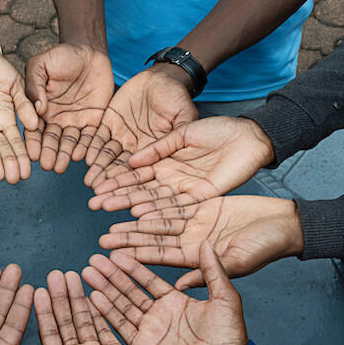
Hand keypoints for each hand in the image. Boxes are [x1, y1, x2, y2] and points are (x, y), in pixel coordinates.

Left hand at [0, 270, 159, 344]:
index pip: (47, 333)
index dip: (41, 311)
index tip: (35, 289)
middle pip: (65, 321)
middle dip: (60, 298)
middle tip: (55, 273)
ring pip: (85, 320)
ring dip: (79, 299)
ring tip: (74, 275)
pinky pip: (106, 327)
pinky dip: (101, 310)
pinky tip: (95, 292)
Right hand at [24, 44, 113, 172]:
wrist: (89, 51)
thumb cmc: (61, 56)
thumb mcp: (40, 65)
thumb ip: (34, 86)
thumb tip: (37, 109)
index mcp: (41, 109)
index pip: (35, 130)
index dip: (34, 142)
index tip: (32, 154)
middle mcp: (57, 119)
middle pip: (52, 141)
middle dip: (50, 153)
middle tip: (49, 165)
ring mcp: (76, 121)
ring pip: (70, 142)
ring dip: (66, 155)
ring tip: (62, 165)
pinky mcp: (94, 120)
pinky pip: (91, 136)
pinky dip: (87, 146)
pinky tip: (83, 156)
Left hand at [83, 65, 198, 187]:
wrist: (161, 77)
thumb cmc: (176, 97)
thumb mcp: (184, 117)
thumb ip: (180, 136)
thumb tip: (182, 157)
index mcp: (154, 152)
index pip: (142, 173)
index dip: (133, 186)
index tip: (124, 199)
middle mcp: (135, 149)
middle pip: (121, 170)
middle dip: (110, 184)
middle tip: (99, 197)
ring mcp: (121, 137)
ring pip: (107, 156)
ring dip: (98, 169)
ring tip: (90, 182)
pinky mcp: (109, 123)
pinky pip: (97, 137)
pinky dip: (92, 147)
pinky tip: (85, 158)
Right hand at [83, 245, 246, 344]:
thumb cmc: (230, 337)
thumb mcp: (225, 297)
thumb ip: (212, 270)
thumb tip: (207, 242)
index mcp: (176, 301)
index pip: (148, 280)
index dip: (132, 267)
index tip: (115, 253)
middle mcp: (159, 314)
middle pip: (129, 290)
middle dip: (111, 276)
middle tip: (94, 260)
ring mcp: (150, 330)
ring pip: (121, 306)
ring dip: (105, 290)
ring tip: (88, 274)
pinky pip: (121, 327)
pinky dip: (107, 313)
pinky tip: (94, 297)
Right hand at [91, 117, 274, 212]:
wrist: (249, 135)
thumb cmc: (219, 129)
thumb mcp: (182, 133)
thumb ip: (157, 148)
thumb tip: (131, 161)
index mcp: (165, 163)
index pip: (136, 175)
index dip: (116, 181)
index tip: (96, 187)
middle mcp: (171, 180)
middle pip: (139, 192)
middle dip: (117, 199)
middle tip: (94, 206)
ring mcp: (185, 191)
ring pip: (154, 202)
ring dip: (131, 209)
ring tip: (110, 213)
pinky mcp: (202, 198)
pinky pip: (176, 207)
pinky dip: (158, 211)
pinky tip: (138, 215)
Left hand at [98, 195, 302, 288]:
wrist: (287, 224)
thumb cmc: (267, 248)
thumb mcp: (238, 264)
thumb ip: (209, 273)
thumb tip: (180, 286)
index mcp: (197, 259)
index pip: (160, 256)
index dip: (135, 254)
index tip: (112, 254)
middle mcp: (192, 242)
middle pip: (153, 238)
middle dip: (128, 237)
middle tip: (101, 238)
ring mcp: (197, 223)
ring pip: (159, 219)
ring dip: (136, 218)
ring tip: (111, 215)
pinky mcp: (204, 205)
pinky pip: (175, 201)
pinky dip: (157, 200)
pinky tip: (135, 198)